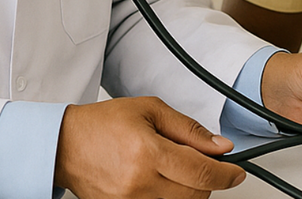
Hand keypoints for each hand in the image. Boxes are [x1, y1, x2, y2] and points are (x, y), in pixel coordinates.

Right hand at [54, 96, 245, 198]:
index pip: (202, 172)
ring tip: (172, 166)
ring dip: (188, 188)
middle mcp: (139, 182)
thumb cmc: (103, 124)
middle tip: (201, 161)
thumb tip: (220, 146)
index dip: (227, 174)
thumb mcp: (149, 111)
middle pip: (196, 193)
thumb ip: (188, 130)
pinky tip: (159, 178)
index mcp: (148, 152)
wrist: (65, 145)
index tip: (237, 172)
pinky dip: (169, 195)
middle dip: (208, 179)